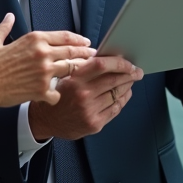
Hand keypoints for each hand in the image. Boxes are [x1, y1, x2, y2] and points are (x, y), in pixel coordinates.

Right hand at [0, 14, 95, 109]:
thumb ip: (4, 27)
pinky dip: (57, 94)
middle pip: (72, 52)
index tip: (86, 42)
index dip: (78, 40)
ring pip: (70, 69)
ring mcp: (44, 72)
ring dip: (77, 72)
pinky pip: (58, 91)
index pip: (64, 36)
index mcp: (34, 39)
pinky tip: (56, 96)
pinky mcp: (42, 89)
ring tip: (84, 74)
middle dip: (85, 54)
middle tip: (94, 56)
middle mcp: (42, 53)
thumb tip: (8, 16)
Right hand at [28, 56, 142, 140]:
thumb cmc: (59, 95)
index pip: (101, 64)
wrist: (45, 120)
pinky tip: (124, 94)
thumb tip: (110, 58)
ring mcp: (89, 110)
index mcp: (75, 79)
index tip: (129, 62)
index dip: (118, 62)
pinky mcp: (94, 124)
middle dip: (130, 74)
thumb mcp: (67, 76)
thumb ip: (86, 68)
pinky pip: (115, 109)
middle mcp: (83, 95)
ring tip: (130, 81)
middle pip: (114, 80)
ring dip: (127, 86)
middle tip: (137, 71)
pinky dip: (122, 100)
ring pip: (117, 94)